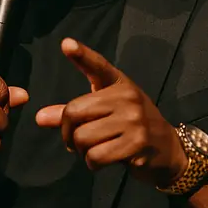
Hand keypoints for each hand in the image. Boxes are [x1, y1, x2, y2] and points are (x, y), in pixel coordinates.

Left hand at [35, 38, 186, 187]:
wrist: (168, 149)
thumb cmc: (132, 126)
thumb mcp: (106, 112)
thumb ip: (74, 113)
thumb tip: (40, 118)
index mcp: (119, 83)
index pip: (98, 66)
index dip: (81, 54)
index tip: (66, 44)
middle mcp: (127, 97)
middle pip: (74, 113)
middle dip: (67, 133)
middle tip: (75, 141)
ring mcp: (134, 120)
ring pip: (83, 138)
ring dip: (81, 151)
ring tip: (92, 150)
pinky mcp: (136, 144)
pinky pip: (96, 156)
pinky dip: (91, 163)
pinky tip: (101, 161)